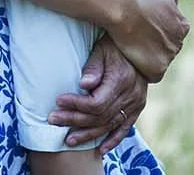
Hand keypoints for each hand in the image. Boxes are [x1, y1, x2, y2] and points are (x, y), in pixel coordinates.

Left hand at [48, 35, 147, 154]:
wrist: (140, 46)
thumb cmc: (116, 45)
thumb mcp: (102, 49)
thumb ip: (93, 67)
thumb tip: (83, 84)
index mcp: (121, 81)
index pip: (96, 103)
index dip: (76, 104)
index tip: (58, 100)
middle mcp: (130, 96)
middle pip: (99, 116)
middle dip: (74, 120)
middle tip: (53, 119)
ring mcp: (135, 104)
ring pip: (109, 125)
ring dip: (88, 134)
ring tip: (68, 139)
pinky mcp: (137, 108)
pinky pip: (124, 129)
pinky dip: (112, 140)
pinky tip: (101, 150)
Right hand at [106, 0, 187, 82]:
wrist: (126, 8)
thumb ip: (170, 4)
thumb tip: (172, 4)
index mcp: (182, 26)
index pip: (171, 34)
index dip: (156, 33)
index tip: (143, 28)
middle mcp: (179, 43)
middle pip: (166, 49)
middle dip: (153, 46)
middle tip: (135, 38)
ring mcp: (169, 57)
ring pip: (158, 61)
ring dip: (147, 57)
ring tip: (130, 45)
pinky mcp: (158, 69)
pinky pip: (150, 74)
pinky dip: (141, 67)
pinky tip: (130, 55)